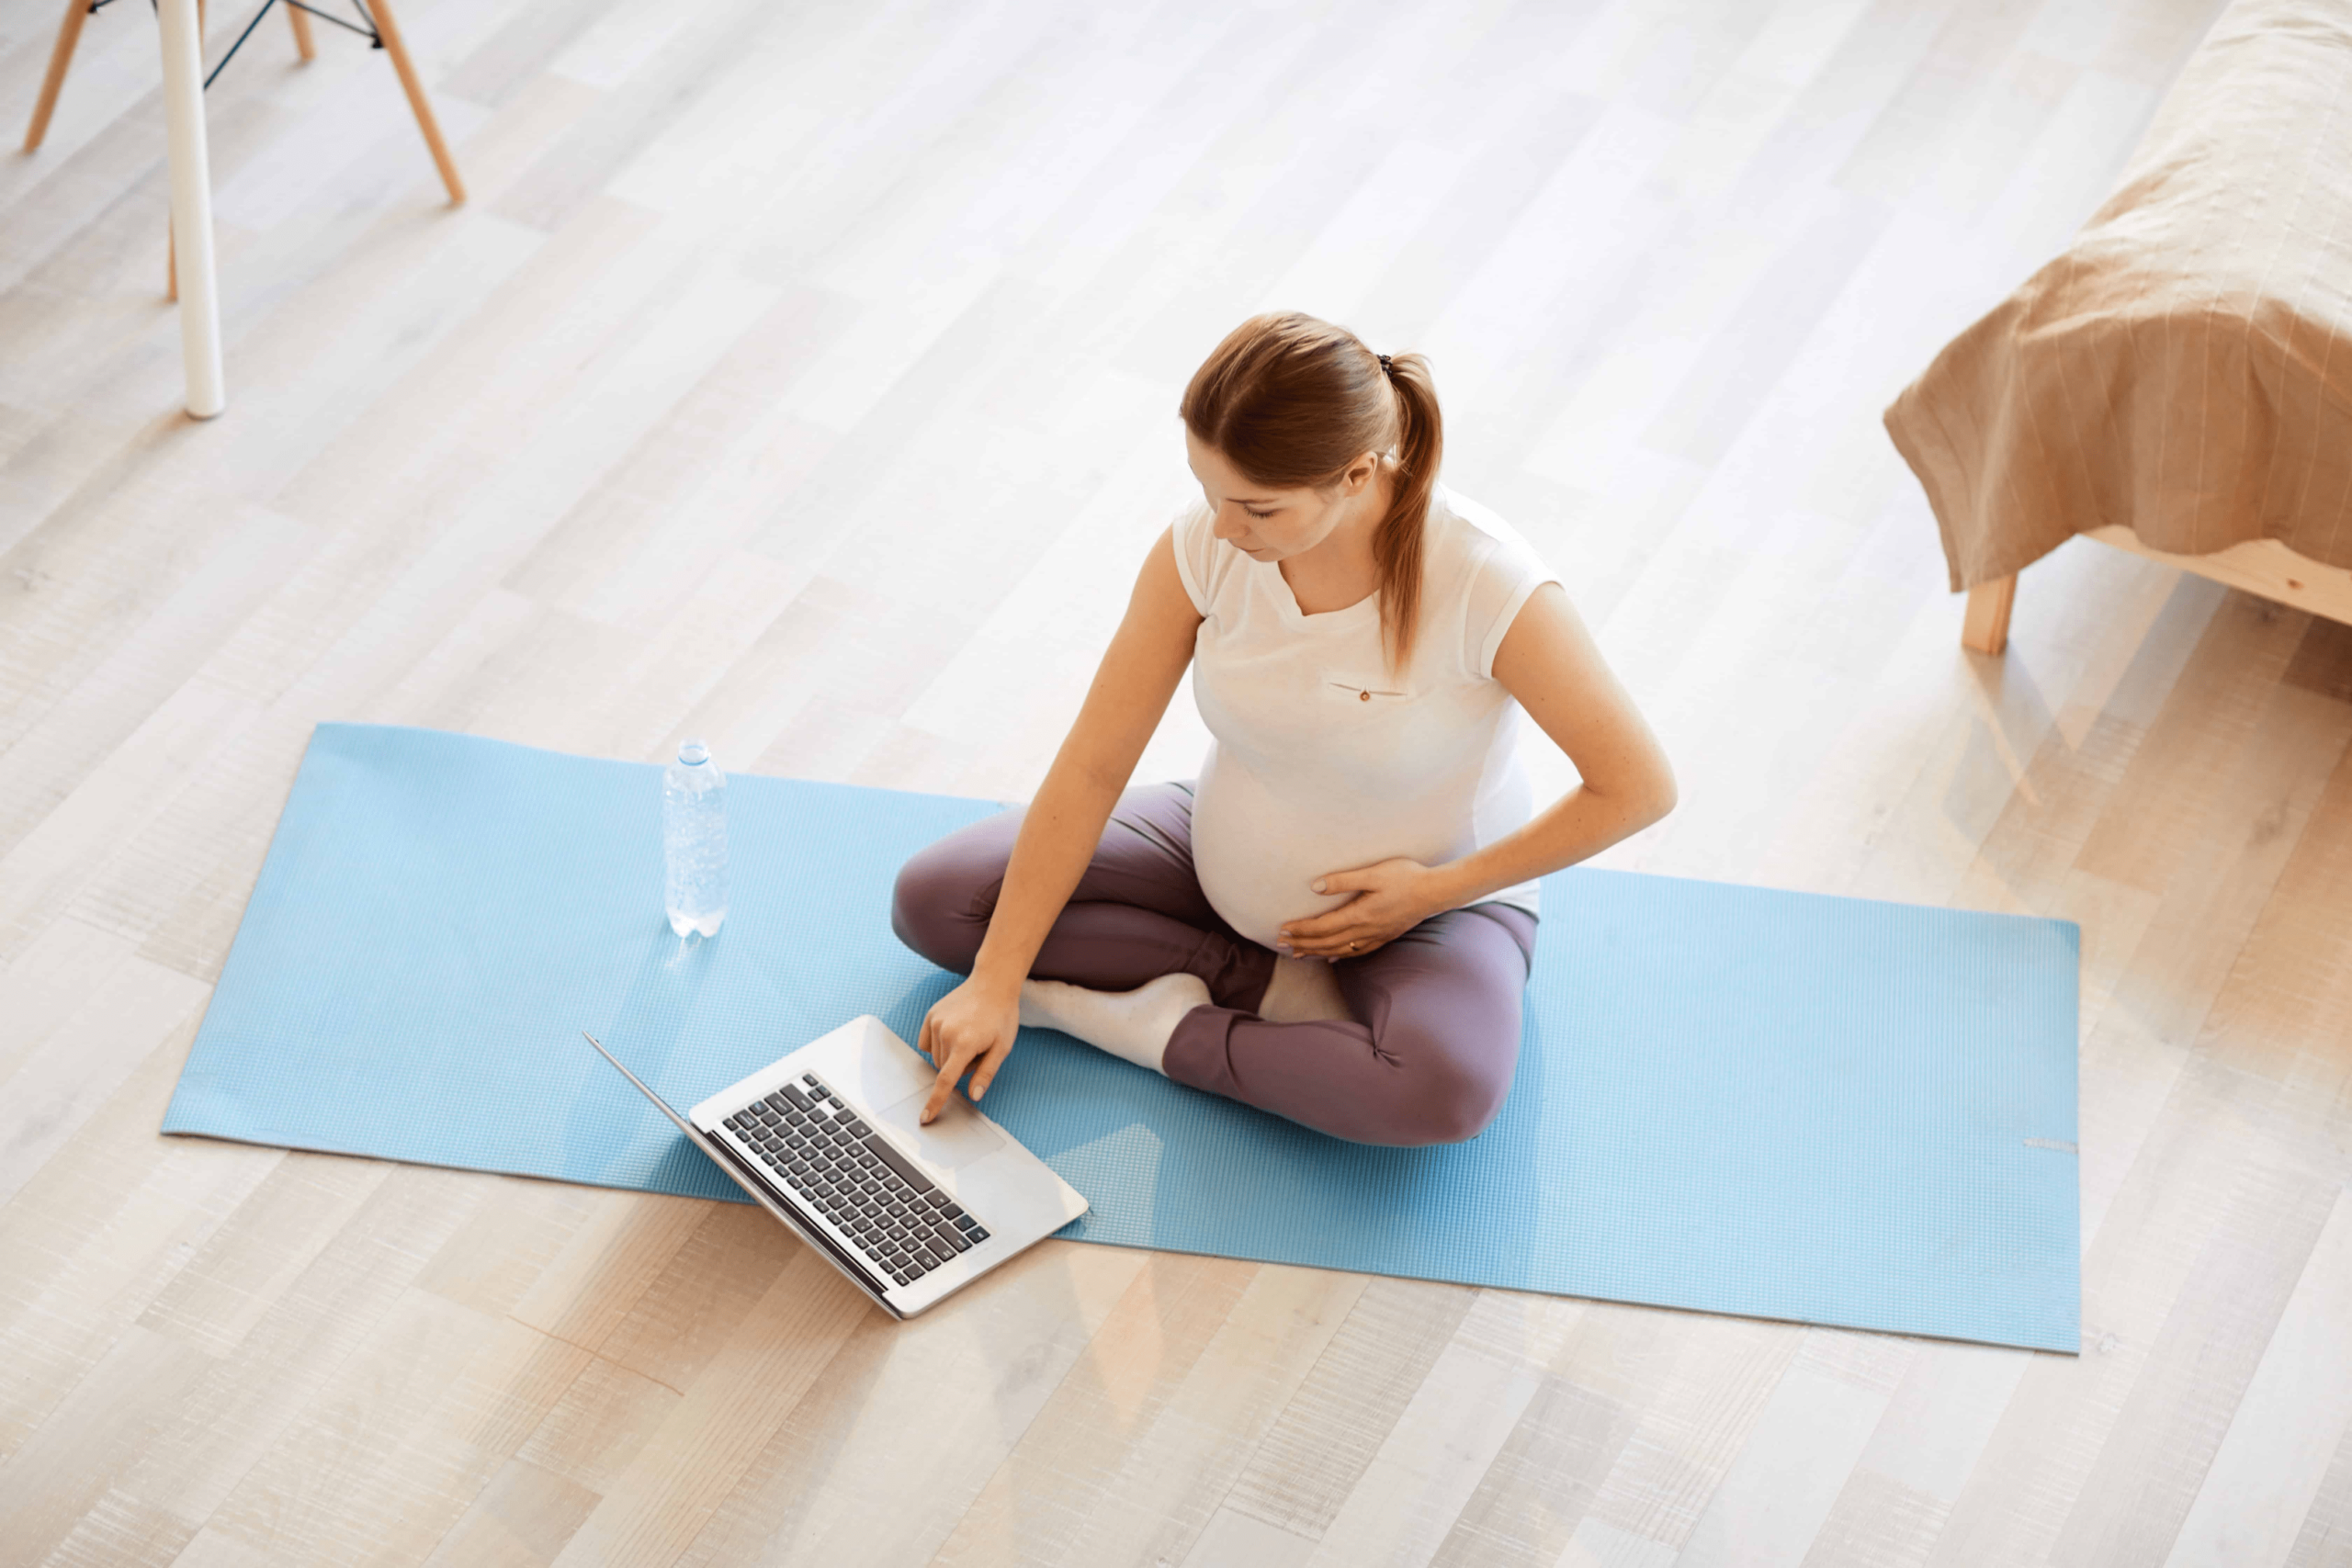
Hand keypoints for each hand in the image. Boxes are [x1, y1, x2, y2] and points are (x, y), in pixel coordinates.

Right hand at [917, 975, 1020, 1122]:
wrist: (993, 984)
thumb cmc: (1002, 1017)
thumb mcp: (1002, 1048)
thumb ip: (986, 1073)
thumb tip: (973, 1096)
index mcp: (965, 1043)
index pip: (945, 1080)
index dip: (935, 1102)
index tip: (925, 1118)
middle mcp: (946, 1033)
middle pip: (944, 1068)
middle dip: (959, 1067)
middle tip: (979, 1049)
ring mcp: (936, 1022)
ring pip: (936, 1056)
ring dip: (950, 1055)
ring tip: (970, 1036)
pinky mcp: (930, 1015)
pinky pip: (927, 1043)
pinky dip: (939, 1045)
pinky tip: (955, 1031)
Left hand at [1278, 857, 1439, 958]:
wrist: (1437, 891)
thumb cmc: (1407, 877)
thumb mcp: (1374, 873)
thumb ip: (1344, 880)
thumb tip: (1315, 887)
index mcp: (1360, 915)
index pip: (1322, 927)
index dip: (1301, 930)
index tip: (1283, 930)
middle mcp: (1366, 931)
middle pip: (1327, 942)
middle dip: (1303, 944)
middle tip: (1281, 944)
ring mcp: (1376, 936)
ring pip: (1340, 950)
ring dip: (1317, 952)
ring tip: (1300, 954)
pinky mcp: (1385, 936)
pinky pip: (1357, 951)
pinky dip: (1341, 955)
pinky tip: (1333, 957)